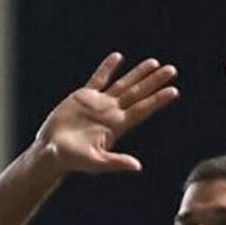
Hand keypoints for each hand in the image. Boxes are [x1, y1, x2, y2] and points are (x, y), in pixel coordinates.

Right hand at [29, 53, 178, 176]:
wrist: (52, 151)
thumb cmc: (73, 160)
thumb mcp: (96, 162)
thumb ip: (116, 162)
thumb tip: (137, 167)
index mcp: (117, 126)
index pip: (142, 110)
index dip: (157, 100)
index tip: (173, 91)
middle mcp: (111, 112)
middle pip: (137, 93)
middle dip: (154, 81)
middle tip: (171, 70)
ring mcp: (99, 103)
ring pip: (122, 84)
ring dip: (137, 73)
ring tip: (153, 62)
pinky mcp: (83, 97)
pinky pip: (98, 79)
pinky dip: (107, 68)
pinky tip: (118, 57)